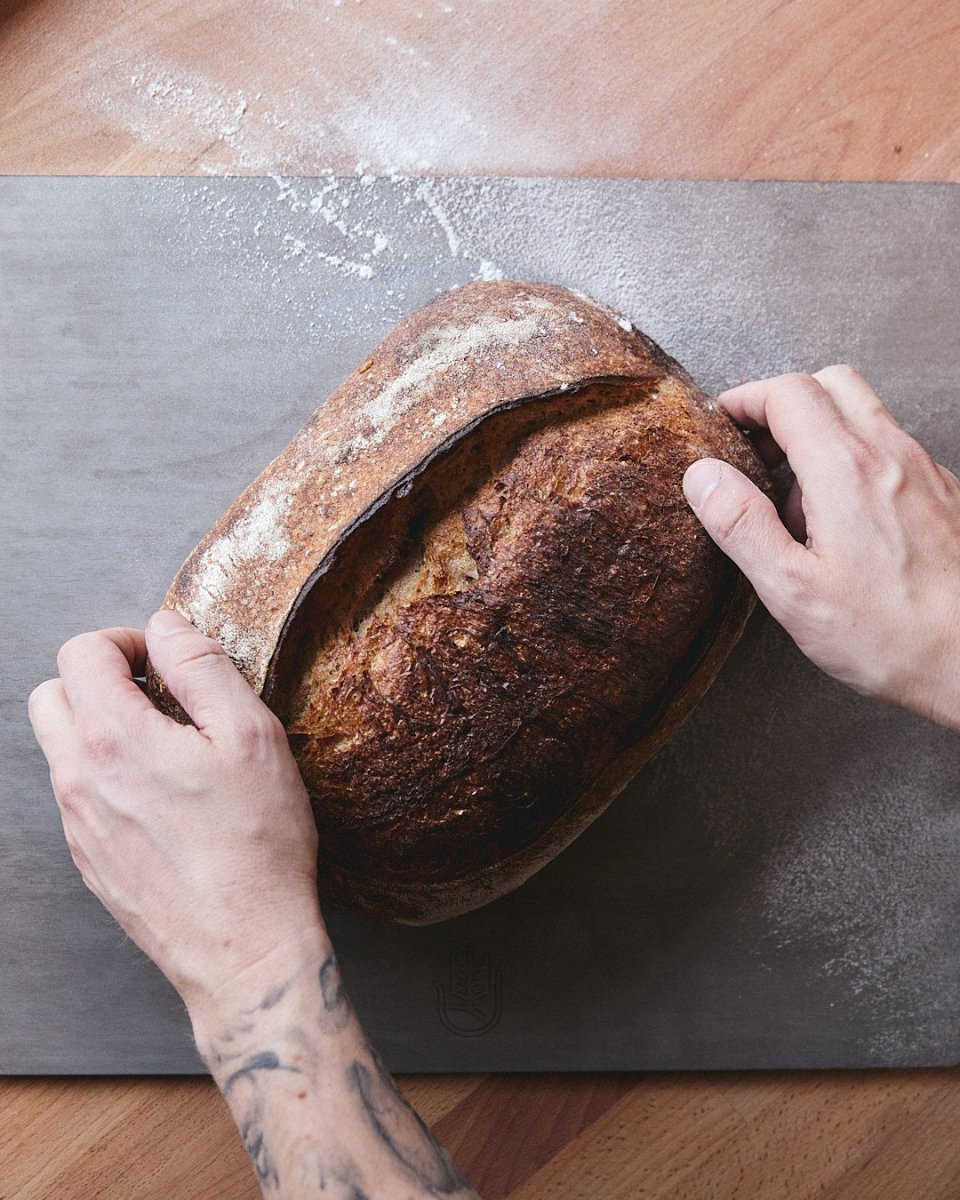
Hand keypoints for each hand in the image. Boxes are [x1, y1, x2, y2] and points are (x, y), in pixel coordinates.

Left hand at [27, 610, 324, 1015]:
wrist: (244, 949)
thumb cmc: (257, 845)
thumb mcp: (251, 735)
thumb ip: (201, 668)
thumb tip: (166, 627)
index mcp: (114, 739)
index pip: (82, 654)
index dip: (125, 640)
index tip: (163, 659)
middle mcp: (79, 780)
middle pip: (52, 694)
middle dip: (97, 677)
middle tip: (155, 693)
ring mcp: (78, 825)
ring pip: (60, 747)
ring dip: (100, 726)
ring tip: (167, 745)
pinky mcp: (89, 860)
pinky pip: (79, 794)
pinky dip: (107, 774)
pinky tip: (166, 797)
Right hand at [683, 366, 959, 729]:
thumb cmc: (891, 635)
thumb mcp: (790, 588)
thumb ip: (741, 524)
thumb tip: (703, 476)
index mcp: (845, 469)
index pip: (787, 393)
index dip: (745, 400)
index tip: (722, 424)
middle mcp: (890, 455)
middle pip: (830, 384)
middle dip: (783, 404)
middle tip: (754, 449)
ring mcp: (923, 470)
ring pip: (864, 414)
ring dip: (820, 432)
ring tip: (795, 500)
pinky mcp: (942, 493)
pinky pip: (890, 450)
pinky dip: (855, 461)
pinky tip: (843, 523)